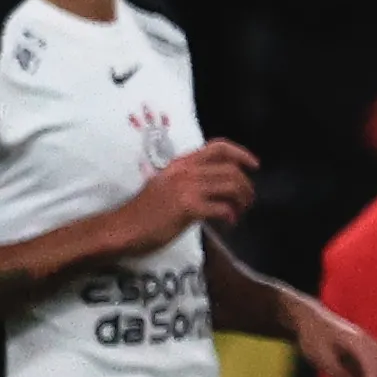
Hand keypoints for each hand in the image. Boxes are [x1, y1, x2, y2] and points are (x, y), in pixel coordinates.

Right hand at [105, 140, 262, 256]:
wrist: (121, 229)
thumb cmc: (143, 212)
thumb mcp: (166, 185)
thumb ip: (189, 180)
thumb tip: (217, 186)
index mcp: (180, 163)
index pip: (218, 147)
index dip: (241, 154)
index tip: (255, 166)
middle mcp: (185, 171)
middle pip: (232, 170)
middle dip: (247, 187)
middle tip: (246, 203)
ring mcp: (186, 188)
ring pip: (232, 186)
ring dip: (242, 201)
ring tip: (239, 214)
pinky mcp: (188, 207)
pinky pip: (223, 208)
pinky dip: (231, 216)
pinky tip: (227, 224)